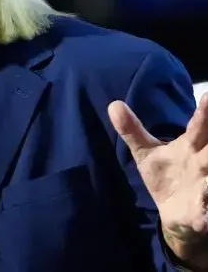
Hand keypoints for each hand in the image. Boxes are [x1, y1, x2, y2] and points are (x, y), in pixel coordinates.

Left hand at [109, 95, 207, 268]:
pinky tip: (201, 218)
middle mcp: (203, 164)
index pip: (199, 127)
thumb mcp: (147, 153)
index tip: (207, 94)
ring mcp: (206, 187)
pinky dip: (204, 215)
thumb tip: (113, 104)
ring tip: (205, 179)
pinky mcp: (203, 212)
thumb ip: (132, 131)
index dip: (205, 112)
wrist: (176, 215)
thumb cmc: (167, 177)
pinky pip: (206, 213)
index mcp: (191, 147)